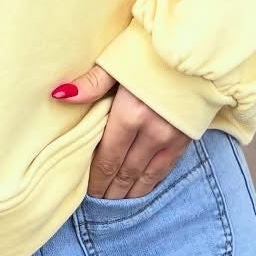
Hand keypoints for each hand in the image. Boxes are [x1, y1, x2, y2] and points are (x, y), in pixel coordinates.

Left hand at [49, 65, 190, 198]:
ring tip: (114, 204)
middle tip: (96, 205)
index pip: (107, 157)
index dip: (96, 178)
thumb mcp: (118, 62)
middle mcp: (151, 132)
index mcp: (130, 114)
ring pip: (146, 176)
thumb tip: (60, 94)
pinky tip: (140, 190)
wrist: (195, 50)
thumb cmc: (150, 52)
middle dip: (109, 191)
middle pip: (125, 172)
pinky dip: (150, 183)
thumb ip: (91, 83)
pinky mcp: (186, 139)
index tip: (85, 192)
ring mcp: (171, 138)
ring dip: (129, 193)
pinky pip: (165, 169)